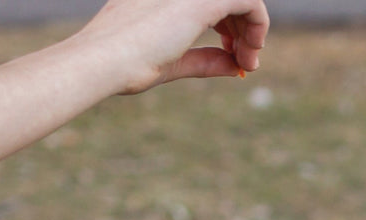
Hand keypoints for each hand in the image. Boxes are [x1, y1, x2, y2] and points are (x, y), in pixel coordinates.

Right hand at [79, 0, 270, 91]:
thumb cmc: (129, 64)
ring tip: (248, 59)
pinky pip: (248, 1)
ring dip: (252, 28)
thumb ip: (206, 59)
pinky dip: (258, 24)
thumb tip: (236, 66)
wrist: (106, 60)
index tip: (231, 51)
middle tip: (246, 59)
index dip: (228, 22)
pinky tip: (253, 49)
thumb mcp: (175, 60)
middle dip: (243, 27)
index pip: (210, 2)